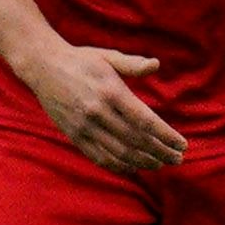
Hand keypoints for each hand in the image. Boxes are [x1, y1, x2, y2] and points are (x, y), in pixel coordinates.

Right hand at [20, 39, 185, 173]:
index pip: (145, 121)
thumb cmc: (81, 60)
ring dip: (143, 162)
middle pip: (135, 140)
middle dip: (160, 152)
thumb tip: (155, 64)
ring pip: (118, 152)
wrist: (42, 66)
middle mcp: (97, 112)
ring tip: (161, 164)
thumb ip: (132, 64)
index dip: (165, 136)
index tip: (182, 144)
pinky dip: (117, 166)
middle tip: (178, 159)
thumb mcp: (108, 57)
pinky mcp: (73, 135)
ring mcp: (83, 126)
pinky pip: (98, 156)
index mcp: (110, 92)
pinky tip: (133, 168)